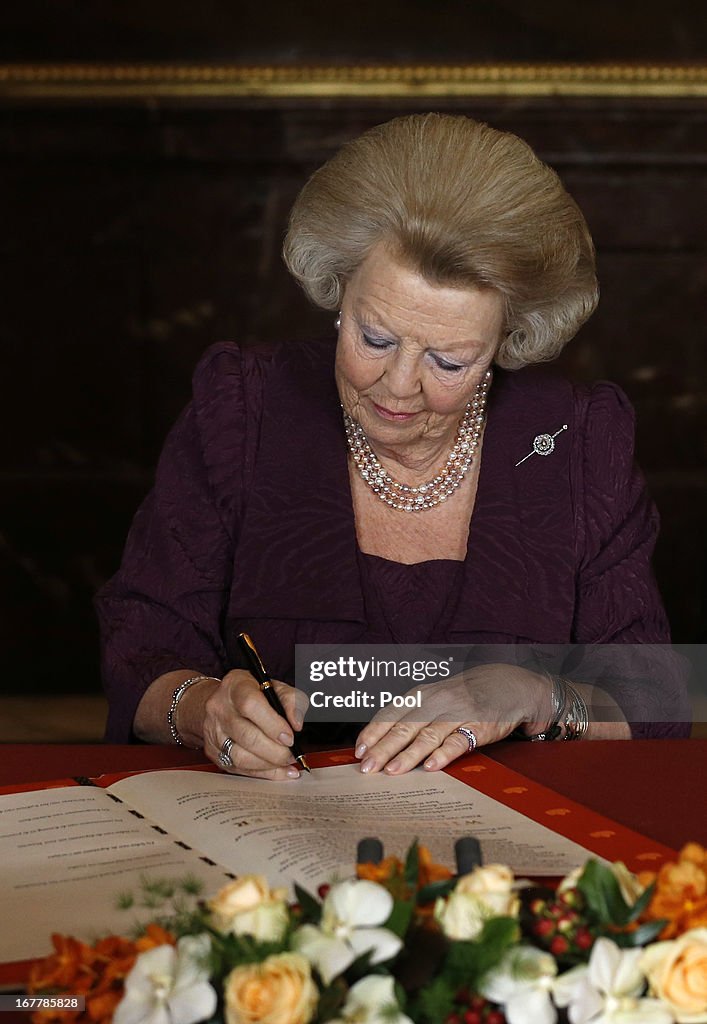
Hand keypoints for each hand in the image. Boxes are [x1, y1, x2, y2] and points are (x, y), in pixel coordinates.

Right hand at [202, 670, 308, 779]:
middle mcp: (220, 708)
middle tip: (292, 753)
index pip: (251, 705)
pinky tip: (279, 771)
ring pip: (240, 757)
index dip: (273, 724)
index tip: (290, 737)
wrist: (222, 702)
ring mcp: (213, 732)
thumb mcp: (275, 687)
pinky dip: (263, 773)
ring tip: (286, 761)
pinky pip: (238, 769)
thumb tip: (297, 724)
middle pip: (246, 736)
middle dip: (274, 750)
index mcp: (236, 686)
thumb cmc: (252, 693)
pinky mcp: (213, 751)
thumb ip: (292, 700)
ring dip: (269, 764)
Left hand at [354, 664, 549, 775]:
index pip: (390, 714)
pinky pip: (458, 742)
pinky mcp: (478, 727)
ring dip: (408, 754)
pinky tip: (431, 766)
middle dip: (383, 748)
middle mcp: (435, 702)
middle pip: (404, 727)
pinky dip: (443, 754)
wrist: (505, 684)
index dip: (373, 733)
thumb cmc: (463, 695)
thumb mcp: (434, 697)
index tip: (358, 751)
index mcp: (421, 696)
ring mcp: (457, 714)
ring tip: (392, 771)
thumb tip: (379, 741)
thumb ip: (411, 715)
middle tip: (367, 767)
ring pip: (427, 735)